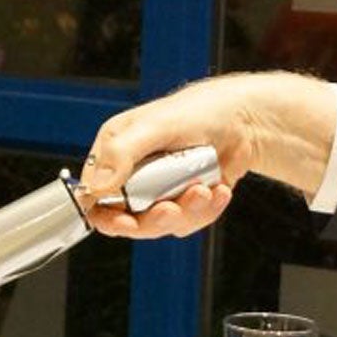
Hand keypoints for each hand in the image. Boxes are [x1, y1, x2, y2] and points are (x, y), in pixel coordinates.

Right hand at [77, 72, 335, 236]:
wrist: (244, 120)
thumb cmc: (197, 112)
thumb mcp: (155, 127)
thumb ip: (122, 154)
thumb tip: (96, 185)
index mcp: (113, 154)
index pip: (93, 198)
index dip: (105, 216)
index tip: (126, 223)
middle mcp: (132, 176)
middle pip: (128, 220)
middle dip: (154, 218)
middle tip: (170, 209)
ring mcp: (159, 192)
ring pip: (161, 225)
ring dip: (186, 211)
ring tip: (204, 189)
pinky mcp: (184, 202)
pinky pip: (189, 222)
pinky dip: (206, 210)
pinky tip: (218, 190)